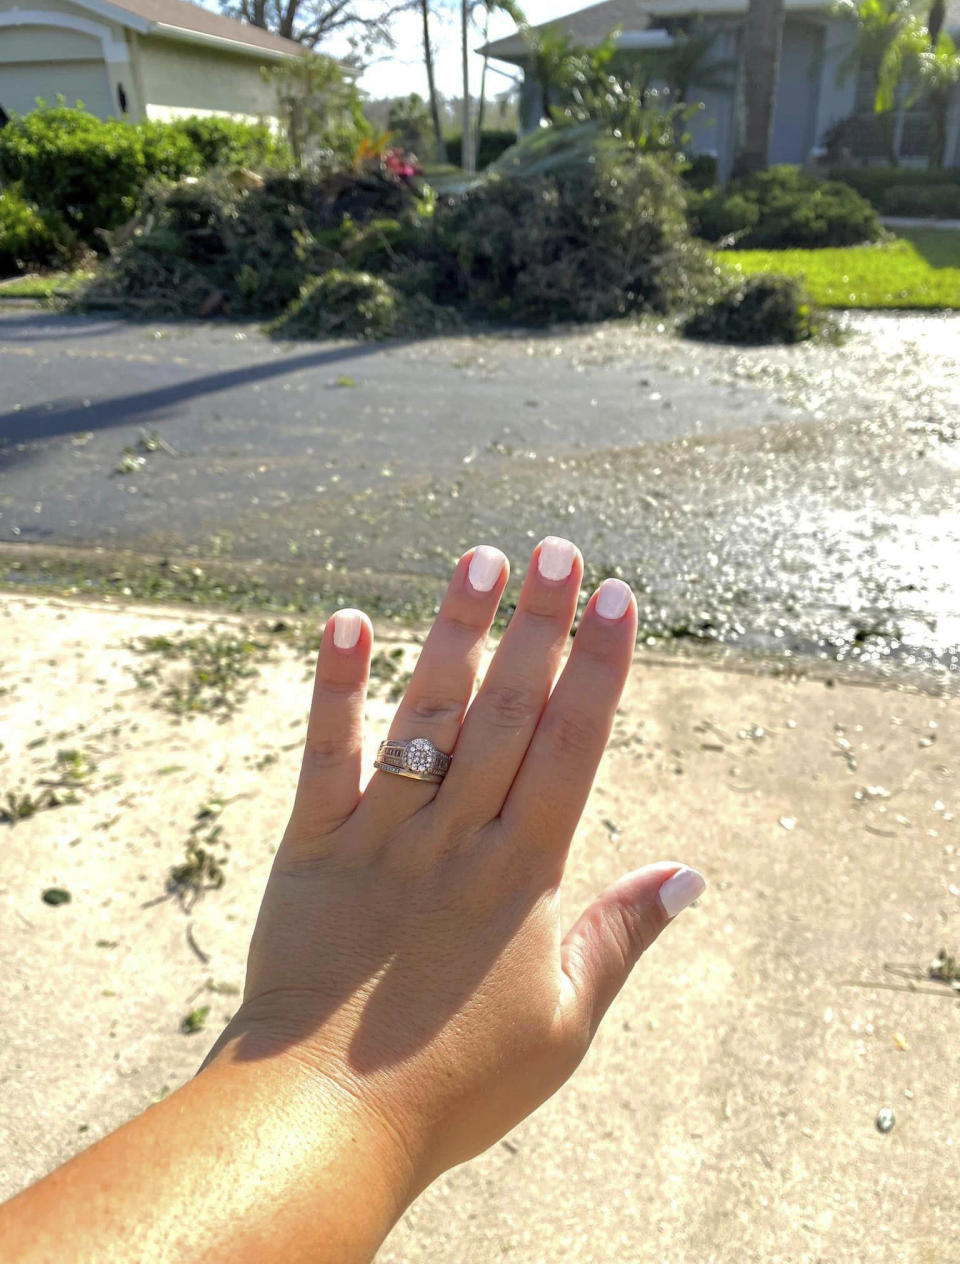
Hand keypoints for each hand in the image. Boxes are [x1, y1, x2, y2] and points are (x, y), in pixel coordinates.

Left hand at [202, 538, 704, 1201]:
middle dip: (540, 626)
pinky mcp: (313, 846)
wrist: (327, 1117)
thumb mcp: (564, 1020)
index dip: (599, 668)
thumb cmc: (457, 1079)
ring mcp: (383, 835)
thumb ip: (621, 937)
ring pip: (427, 715)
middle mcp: (458, 837)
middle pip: (509, 713)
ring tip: (481, 559)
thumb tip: (689, 873)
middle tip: (560, 549)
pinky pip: (326, 756)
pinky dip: (334, 688)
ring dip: (456, 633)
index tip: (618, 599)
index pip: (573, 747)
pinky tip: (348, 620)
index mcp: (524, 874)